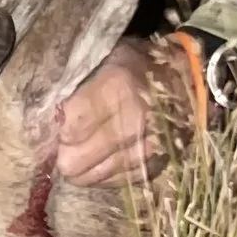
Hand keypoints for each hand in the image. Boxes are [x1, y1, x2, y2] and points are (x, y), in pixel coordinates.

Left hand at [57, 37, 185, 188]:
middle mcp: (134, 118)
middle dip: (63, 154)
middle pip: (78, 157)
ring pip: (96, 174)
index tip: (52, 125)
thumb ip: (74, 81)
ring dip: (81, 169)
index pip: (69, 124)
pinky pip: (119, 180)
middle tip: (60, 145)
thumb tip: (44, 113)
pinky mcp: (158, 162)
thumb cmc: (138, 63)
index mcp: (116, 85)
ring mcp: (148, 145)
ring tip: (74, 157)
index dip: (54, 129)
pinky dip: (103, 176)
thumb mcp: (105, 55)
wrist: (192, 75)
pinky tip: (95, 166)